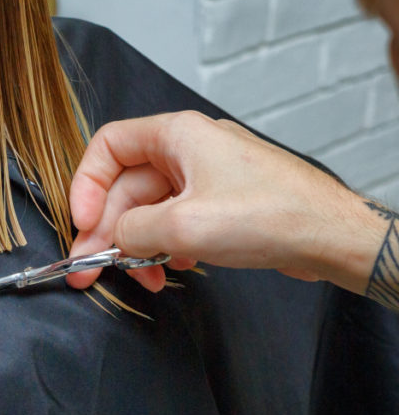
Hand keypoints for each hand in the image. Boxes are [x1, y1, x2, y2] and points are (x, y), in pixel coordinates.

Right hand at [66, 111, 388, 295]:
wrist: (332, 237)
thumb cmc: (269, 216)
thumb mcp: (182, 226)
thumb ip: (131, 230)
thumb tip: (113, 238)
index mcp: (177, 135)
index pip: (108, 146)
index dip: (87, 185)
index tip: (82, 223)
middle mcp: (189, 150)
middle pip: (126, 187)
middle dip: (108, 231)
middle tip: (89, 270)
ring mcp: (207, 177)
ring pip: (150, 209)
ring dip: (137, 246)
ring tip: (141, 279)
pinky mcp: (221, 204)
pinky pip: (175, 222)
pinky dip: (165, 247)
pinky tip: (173, 270)